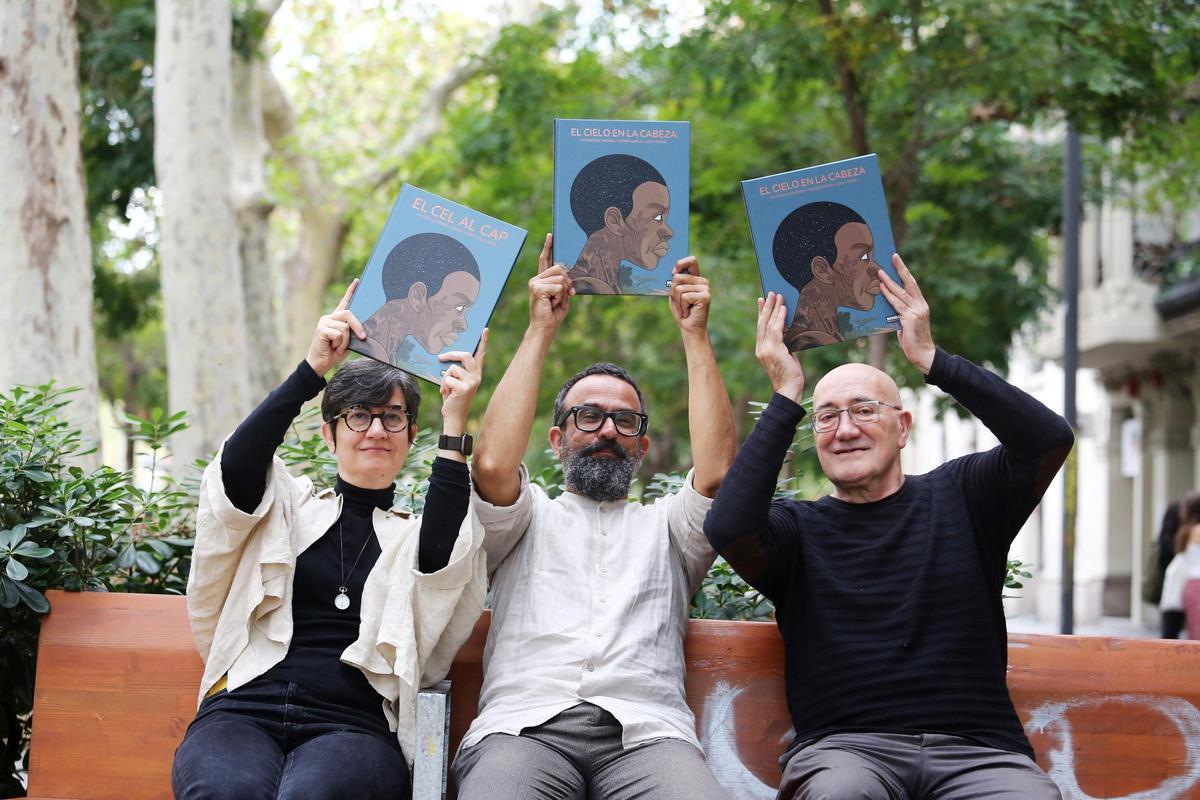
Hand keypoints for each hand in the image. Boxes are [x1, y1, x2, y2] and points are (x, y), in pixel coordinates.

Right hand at [306, 280, 366, 376]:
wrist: (321, 364)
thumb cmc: (334, 353)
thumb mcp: (348, 342)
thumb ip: (353, 333)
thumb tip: (363, 330)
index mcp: (336, 319)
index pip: (344, 302)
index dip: (351, 291)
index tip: (358, 281)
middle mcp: (329, 318)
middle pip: (349, 314)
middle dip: (358, 327)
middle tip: (362, 338)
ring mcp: (324, 322)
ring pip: (345, 327)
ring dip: (345, 341)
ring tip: (338, 347)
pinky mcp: (321, 329)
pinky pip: (339, 334)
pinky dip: (340, 344)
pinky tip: (332, 347)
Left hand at [438, 328, 487, 429]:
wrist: (453, 416)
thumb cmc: (452, 398)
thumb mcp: (455, 381)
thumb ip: (456, 370)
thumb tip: (447, 357)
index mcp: (476, 373)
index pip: (480, 354)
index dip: (483, 341)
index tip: (484, 330)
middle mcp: (477, 376)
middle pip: (465, 355)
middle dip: (451, 355)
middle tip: (440, 358)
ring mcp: (472, 382)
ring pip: (452, 368)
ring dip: (444, 378)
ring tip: (447, 389)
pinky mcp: (465, 387)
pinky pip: (448, 378)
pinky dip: (443, 386)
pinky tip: (447, 394)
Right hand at [528, 233, 572, 334]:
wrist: (545, 328)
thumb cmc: (553, 314)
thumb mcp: (563, 295)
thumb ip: (565, 283)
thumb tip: (566, 274)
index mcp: (542, 280)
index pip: (545, 260)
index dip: (548, 247)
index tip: (551, 235)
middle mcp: (536, 279)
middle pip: (560, 268)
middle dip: (566, 283)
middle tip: (562, 296)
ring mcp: (535, 283)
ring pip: (560, 279)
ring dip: (562, 293)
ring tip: (554, 302)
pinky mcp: (537, 288)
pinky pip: (558, 287)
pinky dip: (559, 297)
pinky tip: (551, 303)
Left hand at [668, 257, 709, 334]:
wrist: (690, 327)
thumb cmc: (682, 311)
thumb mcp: (675, 294)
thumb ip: (675, 282)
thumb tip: (673, 273)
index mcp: (695, 278)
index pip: (691, 261)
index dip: (681, 263)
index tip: (673, 272)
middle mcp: (702, 281)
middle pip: (677, 277)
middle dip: (673, 292)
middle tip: (681, 303)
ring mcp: (705, 288)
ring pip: (679, 289)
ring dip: (678, 302)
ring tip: (685, 308)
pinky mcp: (705, 297)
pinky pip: (685, 297)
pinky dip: (683, 307)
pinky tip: (689, 311)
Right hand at [755, 292, 803, 401]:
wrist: (788, 390)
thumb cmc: (789, 375)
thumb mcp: (785, 356)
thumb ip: (784, 343)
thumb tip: (789, 329)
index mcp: (761, 350)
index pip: (760, 328)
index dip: (761, 313)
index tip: (762, 301)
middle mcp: (761, 348)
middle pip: (762, 323)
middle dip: (766, 306)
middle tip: (770, 293)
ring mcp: (766, 349)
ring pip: (769, 324)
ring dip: (774, 308)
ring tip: (778, 296)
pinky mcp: (774, 350)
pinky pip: (777, 330)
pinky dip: (780, 318)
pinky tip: (784, 309)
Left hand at [878, 254, 934, 373]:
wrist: (924, 355)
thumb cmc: (913, 341)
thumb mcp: (907, 323)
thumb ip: (900, 313)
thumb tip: (888, 305)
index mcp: (921, 305)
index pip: (912, 284)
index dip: (904, 272)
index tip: (897, 261)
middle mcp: (920, 305)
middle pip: (909, 283)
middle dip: (900, 269)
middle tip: (893, 257)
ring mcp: (916, 311)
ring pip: (900, 293)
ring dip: (889, 281)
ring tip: (879, 272)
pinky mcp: (910, 318)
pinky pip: (897, 304)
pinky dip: (888, 295)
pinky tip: (881, 288)